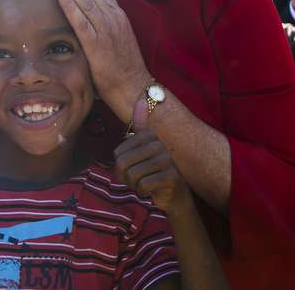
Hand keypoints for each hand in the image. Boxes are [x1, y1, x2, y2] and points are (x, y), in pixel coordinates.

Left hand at [45, 0, 149, 122]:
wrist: (133, 86)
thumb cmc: (123, 61)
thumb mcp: (119, 28)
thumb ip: (110, 4)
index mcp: (115, 12)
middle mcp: (112, 17)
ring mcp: (106, 30)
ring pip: (85, 0)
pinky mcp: (98, 46)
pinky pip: (84, 24)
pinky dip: (72, 8)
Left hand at [114, 98, 190, 215]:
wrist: (175, 195)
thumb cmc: (154, 172)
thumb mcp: (143, 149)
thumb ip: (140, 127)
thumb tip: (141, 100)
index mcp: (150, 136)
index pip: (118, 153)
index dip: (119, 166)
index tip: (131, 168)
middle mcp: (159, 145)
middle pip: (123, 163)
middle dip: (126, 177)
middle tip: (136, 180)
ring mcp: (167, 160)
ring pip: (133, 175)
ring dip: (134, 185)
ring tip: (144, 184)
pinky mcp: (171, 177)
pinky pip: (143, 185)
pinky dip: (142, 191)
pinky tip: (151, 191)